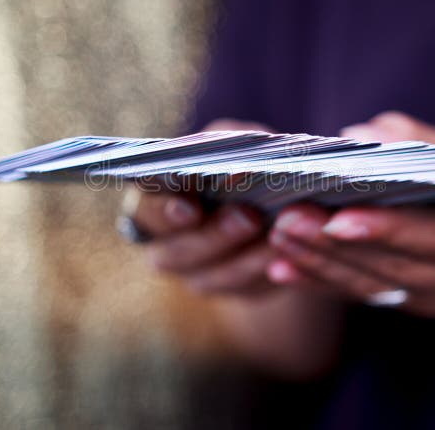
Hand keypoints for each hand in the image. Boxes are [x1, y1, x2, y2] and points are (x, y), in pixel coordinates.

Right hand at [132, 119, 278, 295]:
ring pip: (211, 279)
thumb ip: (226, 143)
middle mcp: (167, 245)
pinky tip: (289, 256)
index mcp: (155, 203)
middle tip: (247, 217)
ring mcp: (197, 275)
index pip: (145, 211)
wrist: (273, 201)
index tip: (190, 207)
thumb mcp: (234, 145)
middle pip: (176, 253)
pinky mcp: (234, 291)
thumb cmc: (243, 162)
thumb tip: (230, 151)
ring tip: (274, 237)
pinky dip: (268, 273)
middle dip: (213, 236)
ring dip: (245, 260)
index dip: (163, 212)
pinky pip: (246, 291)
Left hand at [266, 111, 434, 315]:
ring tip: (278, 235)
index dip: (389, 230)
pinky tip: (281, 267)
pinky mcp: (405, 305)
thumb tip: (359, 136)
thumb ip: (413, 140)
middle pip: (394, 265)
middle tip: (288, 218)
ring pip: (368, 285)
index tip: (339, 217)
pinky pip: (356, 295)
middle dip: (335, 244)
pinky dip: (318, 281)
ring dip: (318, 261)